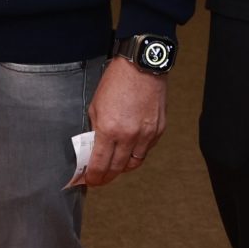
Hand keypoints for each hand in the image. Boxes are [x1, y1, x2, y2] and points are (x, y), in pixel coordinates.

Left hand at [81, 59, 165, 185]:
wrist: (142, 66)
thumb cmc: (117, 81)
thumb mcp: (96, 106)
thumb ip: (95, 129)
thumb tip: (93, 147)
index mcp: (109, 130)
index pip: (100, 165)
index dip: (94, 177)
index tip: (89, 181)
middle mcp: (129, 136)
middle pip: (117, 169)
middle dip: (106, 177)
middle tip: (99, 179)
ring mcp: (146, 134)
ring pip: (134, 163)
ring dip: (122, 167)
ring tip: (114, 167)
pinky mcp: (158, 130)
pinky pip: (146, 150)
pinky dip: (136, 153)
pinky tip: (129, 149)